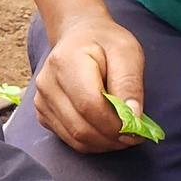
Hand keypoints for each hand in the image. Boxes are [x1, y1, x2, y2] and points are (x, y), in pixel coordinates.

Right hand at [34, 13, 150, 154]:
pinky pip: (69, 139)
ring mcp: (42, 101)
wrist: (78, 36)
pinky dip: (92, 142)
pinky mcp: (43, 114)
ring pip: (75, 139)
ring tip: (123, 135)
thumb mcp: (126, 52)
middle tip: (135, 137)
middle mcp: (47, 84)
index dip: (115, 124)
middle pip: (81, 127)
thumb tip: (133, 118)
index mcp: (65, 63)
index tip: (138, 129)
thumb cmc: (105, 42)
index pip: (90, 105)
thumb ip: (129, 83)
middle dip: (112, 138)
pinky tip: (106, 132)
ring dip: (104, 144)